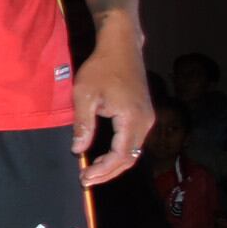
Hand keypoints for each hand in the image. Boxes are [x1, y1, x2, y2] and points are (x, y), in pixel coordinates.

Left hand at [71, 32, 150, 185]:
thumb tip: (78, 150)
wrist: (121, 47)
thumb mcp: (84, 96)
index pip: (121, 156)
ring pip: (133, 151)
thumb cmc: (101, 69)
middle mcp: (146, 122)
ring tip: (92, 172)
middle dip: (108, 172)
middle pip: (130, 158)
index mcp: (132, 119)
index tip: (84, 177)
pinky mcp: (144, 114)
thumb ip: (83, 125)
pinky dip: (119, 152)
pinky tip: (103, 156)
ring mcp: (148, 118)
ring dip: (114, 164)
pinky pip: (133, 141)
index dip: (103, 170)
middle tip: (86, 180)